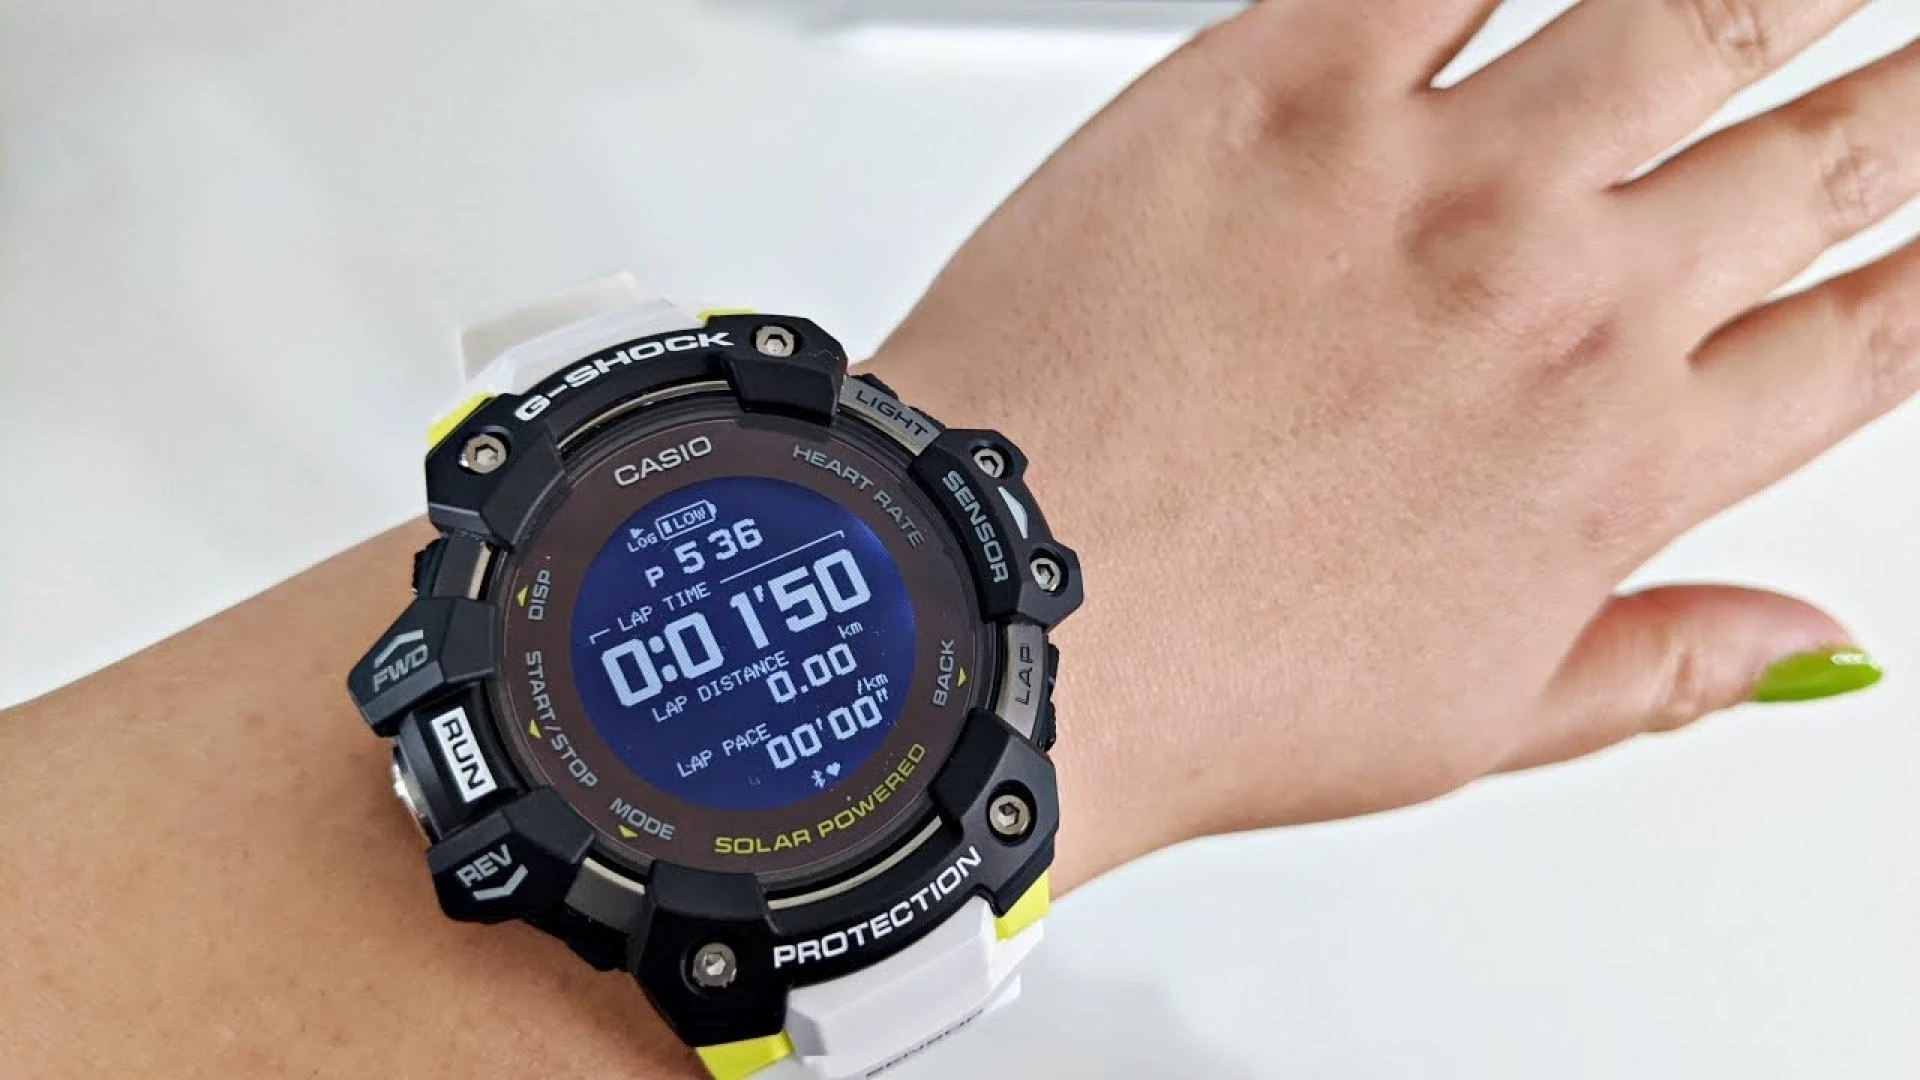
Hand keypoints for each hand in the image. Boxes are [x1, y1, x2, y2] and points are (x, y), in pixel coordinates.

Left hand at [872, 0, 1913, 883]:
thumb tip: (1816, 648)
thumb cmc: (1197, 683)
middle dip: (1904, 95)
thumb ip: (1659, 668)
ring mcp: (1432, 182)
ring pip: (1693, 10)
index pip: (1865, 338)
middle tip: (1915, 65)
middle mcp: (1561, 304)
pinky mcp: (1284, 91)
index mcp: (1614, 467)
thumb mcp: (1465, 727)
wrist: (994, 614)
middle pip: (1820, 156)